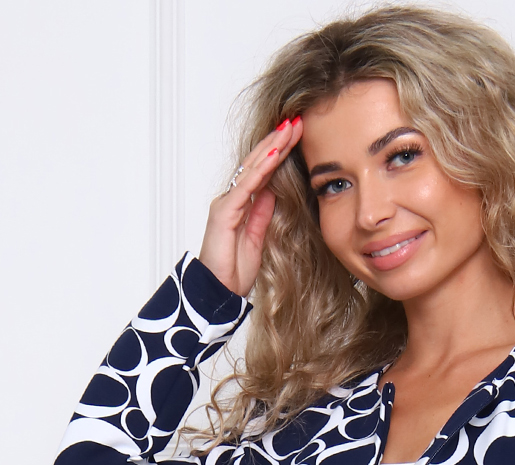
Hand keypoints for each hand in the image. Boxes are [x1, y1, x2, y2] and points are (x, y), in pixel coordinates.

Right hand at [198, 116, 301, 297]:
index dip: (279, 152)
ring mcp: (226, 203)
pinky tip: (275, 154)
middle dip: (277, 141)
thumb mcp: (257, 238)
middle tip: (296, 121)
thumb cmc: (233, 271)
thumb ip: (263, 213)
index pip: (262, 171)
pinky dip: (261, 169)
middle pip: (257, 163)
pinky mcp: (224, 212)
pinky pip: (246, 186)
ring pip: (252, 168)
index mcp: (240, 205)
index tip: (296, 136)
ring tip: (289, 129)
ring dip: (272, 147)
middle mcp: (231, 199)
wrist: (218, 292)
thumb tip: (274, 191)